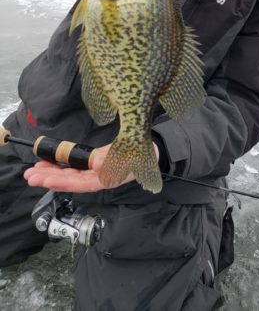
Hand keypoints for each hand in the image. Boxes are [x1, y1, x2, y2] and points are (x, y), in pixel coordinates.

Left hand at [23, 142, 159, 192]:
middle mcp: (98, 178)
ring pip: (70, 175)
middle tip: (30, 176)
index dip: (61, 182)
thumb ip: (113, 159)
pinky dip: (62, 165)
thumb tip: (95, 164)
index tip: (45, 179)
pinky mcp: (94, 164)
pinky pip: (75, 167)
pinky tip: (51, 163)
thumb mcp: (130, 155)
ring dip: (52, 172)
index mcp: (106, 178)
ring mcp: (95, 172)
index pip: (80, 183)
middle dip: (50, 178)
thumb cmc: (142, 154)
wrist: (152, 150)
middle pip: (70, 181)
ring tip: (35, 170)